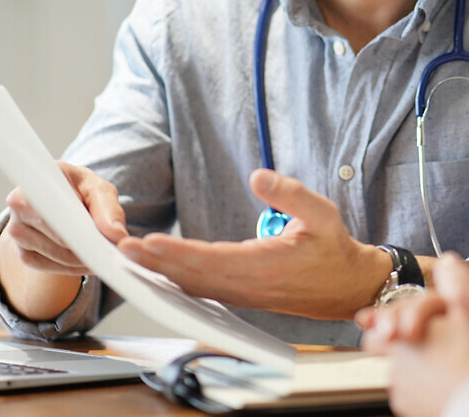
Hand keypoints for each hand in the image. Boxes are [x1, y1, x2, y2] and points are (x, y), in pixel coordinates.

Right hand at [0, 161, 127, 319]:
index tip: (97, 238)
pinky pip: (53, 267)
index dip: (75, 223)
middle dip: (87, 244)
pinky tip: (88, 260)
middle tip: (112, 252)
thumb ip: (110, 209)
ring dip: (85, 259)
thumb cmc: (81, 191)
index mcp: (36, 179)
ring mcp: (17, 231)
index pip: (52, 204)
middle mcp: (19, 203)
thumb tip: (118, 235)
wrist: (62, 201)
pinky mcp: (24, 254)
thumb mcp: (99, 190)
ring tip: (105, 254)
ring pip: (58, 254)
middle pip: (57, 233)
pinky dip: (75, 267)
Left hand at [116, 168, 389, 318]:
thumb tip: (257, 175)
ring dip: (159, 272)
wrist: (347, 287)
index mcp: (265, 266)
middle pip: (191, 276)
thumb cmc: (333, 248)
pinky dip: (174, 279)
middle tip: (121, 249)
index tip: (149, 241)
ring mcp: (241, 294)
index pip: (212, 260)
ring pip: (191, 285)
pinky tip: (155, 270)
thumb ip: (290, 193)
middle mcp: (247, 285)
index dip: (178, 252)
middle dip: (155, 263)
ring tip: (128, 256)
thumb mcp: (322, 212)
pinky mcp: (238, 294)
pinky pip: (200, 289)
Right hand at [361, 255, 468, 416]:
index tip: (400, 324)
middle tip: (376, 334)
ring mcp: (462, 361)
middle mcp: (467, 334)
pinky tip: (395, 377)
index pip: (437, 301)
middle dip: (392, 321)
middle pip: (419, 321)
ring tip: (374, 346)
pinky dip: (405, 374)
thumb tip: (455, 291)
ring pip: (417, 347)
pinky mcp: (460, 386)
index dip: (414, 308)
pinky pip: (425, 376)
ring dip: (393, 345)